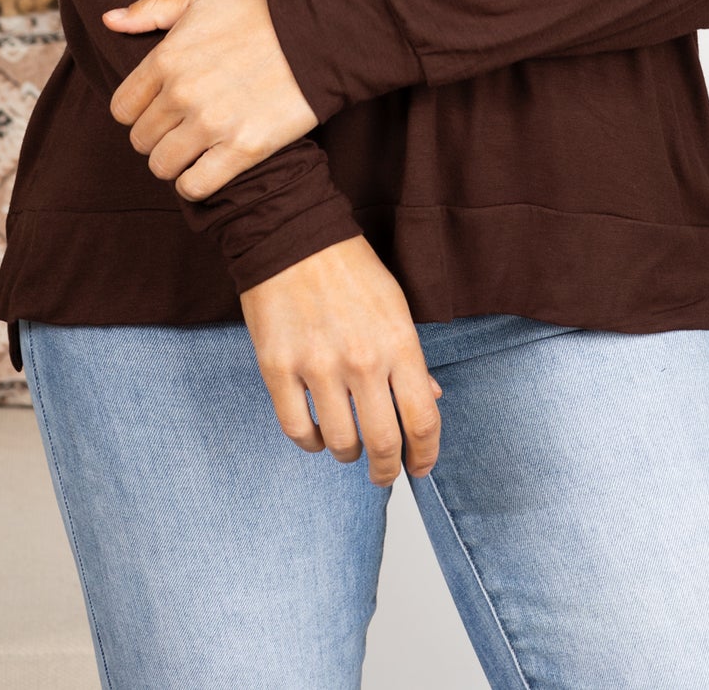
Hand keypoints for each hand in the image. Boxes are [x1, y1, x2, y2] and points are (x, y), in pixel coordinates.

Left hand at [103, 0, 317, 199]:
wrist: (317, 37)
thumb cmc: (258, 15)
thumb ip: (151, 9)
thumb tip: (109, 19)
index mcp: (166, 58)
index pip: (122, 109)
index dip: (137, 112)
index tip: (157, 109)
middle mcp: (182, 93)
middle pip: (141, 140)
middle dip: (156, 137)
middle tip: (180, 129)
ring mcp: (212, 124)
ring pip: (162, 166)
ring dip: (174, 162)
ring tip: (193, 150)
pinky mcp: (242, 149)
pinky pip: (195, 186)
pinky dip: (194, 184)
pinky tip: (207, 169)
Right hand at [240, 236, 444, 486]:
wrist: (290, 234)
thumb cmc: (347, 266)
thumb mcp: (394, 304)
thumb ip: (410, 358)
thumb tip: (430, 399)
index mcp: (398, 342)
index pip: (423, 420)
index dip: (426, 454)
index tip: (421, 466)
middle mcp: (362, 360)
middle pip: (384, 443)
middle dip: (388, 470)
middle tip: (385, 474)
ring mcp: (317, 366)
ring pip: (341, 443)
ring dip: (349, 454)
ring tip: (349, 448)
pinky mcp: (278, 369)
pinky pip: (297, 429)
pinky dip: (312, 443)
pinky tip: (317, 435)